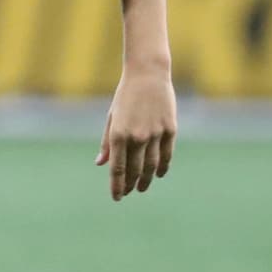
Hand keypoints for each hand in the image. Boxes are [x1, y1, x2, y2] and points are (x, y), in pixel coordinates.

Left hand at [95, 68, 176, 200]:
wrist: (147, 74)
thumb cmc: (125, 96)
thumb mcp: (112, 117)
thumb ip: (107, 142)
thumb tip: (101, 163)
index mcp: (118, 134)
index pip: (117, 168)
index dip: (116, 185)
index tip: (116, 197)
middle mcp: (137, 137)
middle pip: (134, 170)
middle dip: (129, 184)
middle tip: (127, 193)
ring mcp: (155, 134)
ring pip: (152, 166)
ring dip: (146, 180)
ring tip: (141, 188)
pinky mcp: (170, 129)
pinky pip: (166, 155)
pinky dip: (163, 167)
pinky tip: (158, 174)